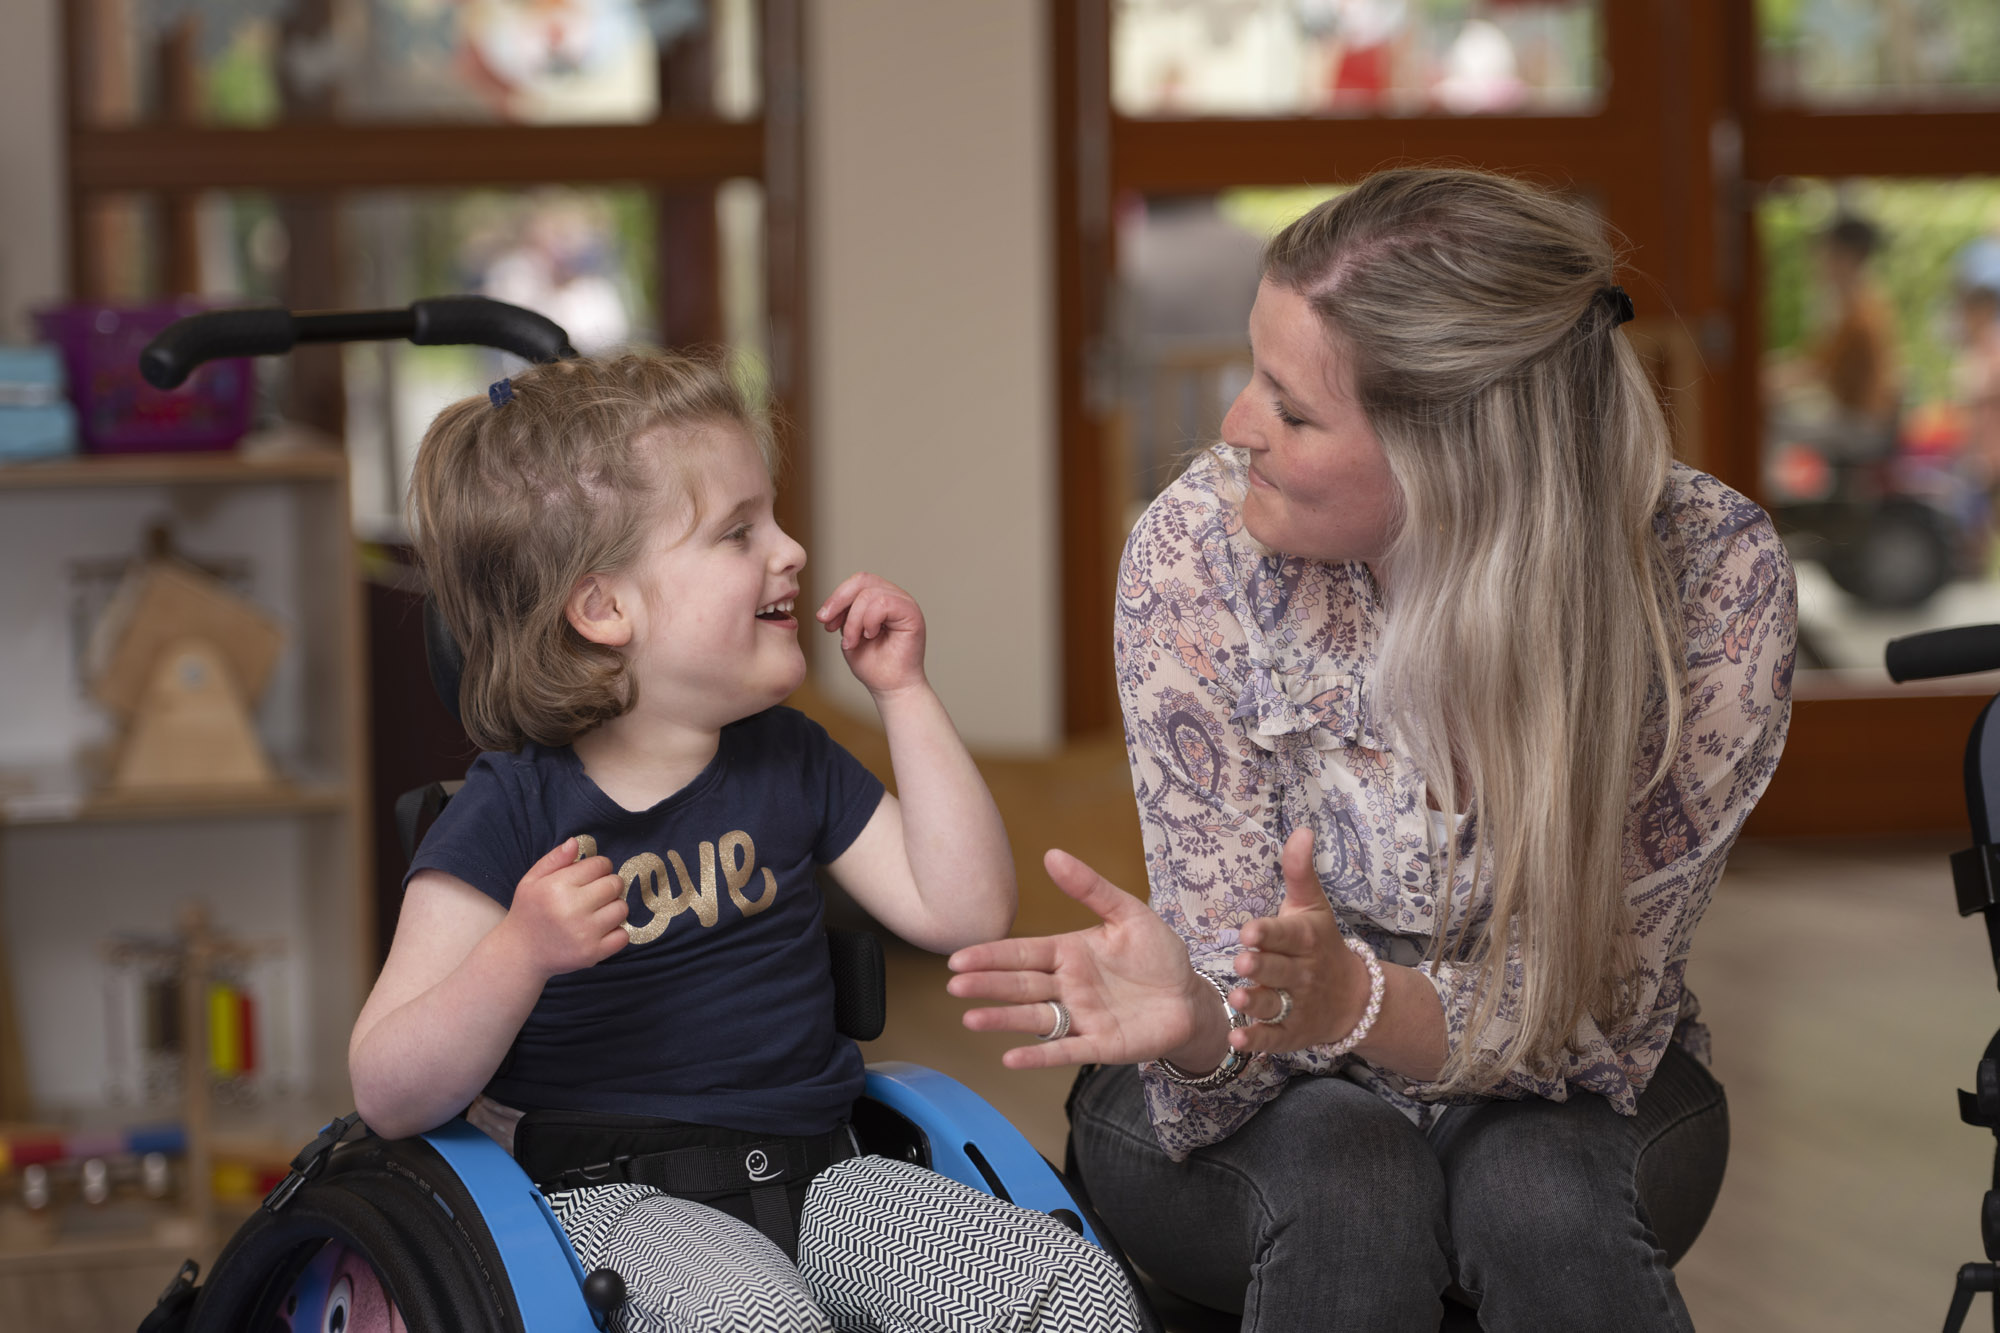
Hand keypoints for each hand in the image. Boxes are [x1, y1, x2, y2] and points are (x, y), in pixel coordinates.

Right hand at [502, 838, 629, 978]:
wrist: (521, 954)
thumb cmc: (528, 912)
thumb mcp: (532, 880)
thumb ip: (555, 859)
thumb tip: (576, 842)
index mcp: (557, 887)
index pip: (599, 864)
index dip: (599, 867)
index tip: (592, 875)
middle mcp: (572, 909)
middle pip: (615, 884)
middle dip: (609, 885)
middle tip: (595, 893)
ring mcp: (584, 933)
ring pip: (622, 908)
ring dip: (613, 908)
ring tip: (596, 912)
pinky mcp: (593, 953)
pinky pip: (623, 936)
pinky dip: (616, 932)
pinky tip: (599, 930)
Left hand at [817, 572, 926, 696]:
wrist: (891, 688)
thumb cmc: (874, 665)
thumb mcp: (850, 633)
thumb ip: (845, 613)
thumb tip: (832, 602)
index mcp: (881, 598)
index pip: (857, 582)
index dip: (836, 598)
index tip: (824, 621)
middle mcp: (895, 597)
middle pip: (862, 580)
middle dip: (839, 601)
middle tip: (828, 624)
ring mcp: (905, 603)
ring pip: (869, 594)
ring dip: (853, 620)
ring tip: (852, 641)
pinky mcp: (912, 614)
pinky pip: (883, 603)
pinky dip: (869, 621)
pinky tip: (870, 636)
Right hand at [947, 849, 1206, 1069]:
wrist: (1191, 998)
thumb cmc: (1159, 955)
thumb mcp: (1128, 914)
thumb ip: (1090, 888)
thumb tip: (1052, 854)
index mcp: (1069, 953)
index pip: (1022, 953)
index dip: (991, 955)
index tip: (958, 958)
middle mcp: (1067, 986)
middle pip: (1020, 985)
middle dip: (987, 985)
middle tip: (954, 985)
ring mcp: (1081, 1017)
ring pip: (1035, 1018)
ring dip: (1003, 1019)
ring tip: (972, 1019)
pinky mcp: (1100, 1046)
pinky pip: (1066, 1051)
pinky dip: (1039, 1055)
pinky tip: (1011, 1058)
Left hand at [1226, 828, 1370, 1054]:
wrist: (1356, 996)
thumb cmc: (1320, 943)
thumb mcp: (1312, 907)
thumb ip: (1300, 872)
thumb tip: (1302, 829)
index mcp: (1308, 939)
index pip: (1289, 935)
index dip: (1270, 933)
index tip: (1249, 931)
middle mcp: (1305, 973)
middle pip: (1282, 970)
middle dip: (1262, 967)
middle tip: (1240, 962)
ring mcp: (1301, 1005)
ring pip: (1277, 1004)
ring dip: (1257, 1003)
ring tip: (1235, 999)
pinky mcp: (1294, 1032)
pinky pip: (1276, 1037)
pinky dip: (1258, 1040)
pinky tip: (1237, 1039)